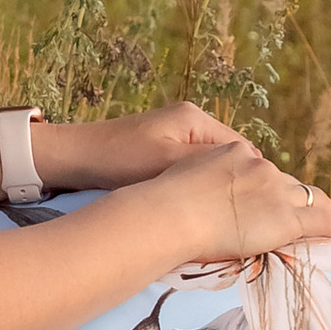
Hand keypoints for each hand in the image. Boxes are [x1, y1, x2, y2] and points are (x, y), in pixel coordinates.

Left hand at [42, 99, 259, 190]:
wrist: (76, 157)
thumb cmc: (120, 159)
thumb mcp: (167, 163)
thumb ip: (206, 165)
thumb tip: (247, 169)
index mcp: (195, 118)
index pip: (241, 148)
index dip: (250, 176)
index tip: (254, 204)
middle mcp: (190, 121)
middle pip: (229, 155)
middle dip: (235, 181)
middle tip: (242, 211)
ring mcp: (176, 134)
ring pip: (212, 164)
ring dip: (217, 184)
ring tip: (223, 210)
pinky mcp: (163, 148)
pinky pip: (194, 167)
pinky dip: (199, 183)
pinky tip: (198, 204)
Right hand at [156, 140, 330, 263]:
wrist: (171, 213)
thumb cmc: (164, 197)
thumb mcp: (180, 171)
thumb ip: (201, 174)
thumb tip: (205, 188)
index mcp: (234, 151)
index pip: (261, 169)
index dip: (271, 185)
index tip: (274, 196)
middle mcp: (259, 166)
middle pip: (288, 183)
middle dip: (301, 197)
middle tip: (313, 209)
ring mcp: (275, 190)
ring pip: (308, 199)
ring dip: (324, 211)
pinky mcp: (285, 218)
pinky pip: (320, 221)